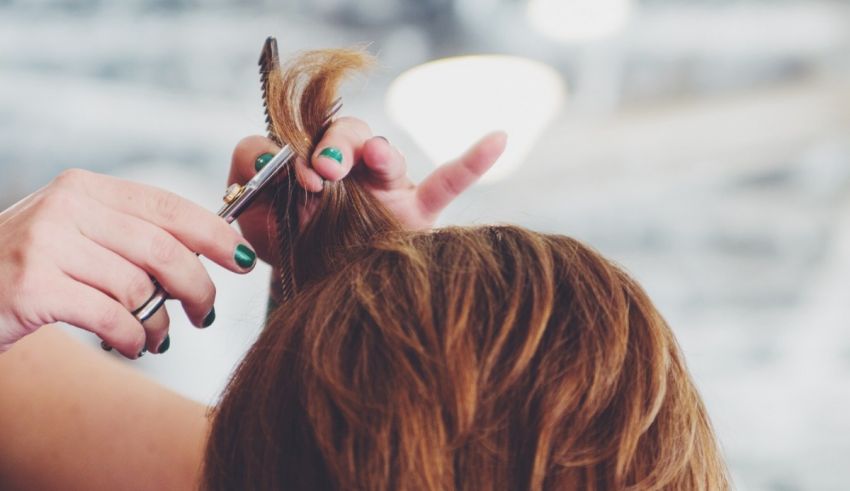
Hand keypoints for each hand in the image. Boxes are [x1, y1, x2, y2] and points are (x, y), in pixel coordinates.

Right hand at [0, 170, 256, 357]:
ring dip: (160, 323)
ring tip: (155, 338)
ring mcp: (46, 245)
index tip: (243, 258)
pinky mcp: (33, 287)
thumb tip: (209, 255)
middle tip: (206, 314)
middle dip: (197, 287)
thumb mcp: (78, 235)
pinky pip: (112, 317)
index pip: (168, 205)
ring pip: (140, 288)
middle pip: (163, 249)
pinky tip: (130, 345)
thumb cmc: (31, 269)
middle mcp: (67, 207)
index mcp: (86, 188)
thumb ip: (132, 236)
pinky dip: (132, 338)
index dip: (214, 233)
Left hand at [229, 116, 507, 264]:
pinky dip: (474, 161)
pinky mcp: (418, 211)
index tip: (293, 178)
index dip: (289, 152)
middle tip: (323, 171)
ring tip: (375, 158)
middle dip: (332, 144)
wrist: (326, 296)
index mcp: (306, 167)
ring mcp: (386, 188)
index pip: (296, 139)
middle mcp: (348, 170)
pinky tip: (497, 138)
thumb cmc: (294, 255)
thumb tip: (263, 163)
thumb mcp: (261, 226)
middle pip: (344, 133)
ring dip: (379, 152)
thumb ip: (254, 190)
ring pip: (385, 154)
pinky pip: (449, 182)